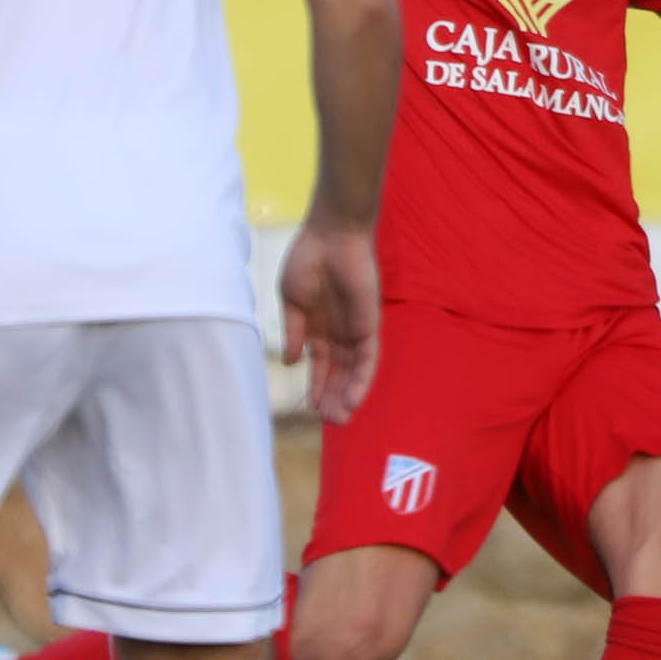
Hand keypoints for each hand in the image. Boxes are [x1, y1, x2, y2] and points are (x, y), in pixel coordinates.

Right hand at [279, 218, 380, 425]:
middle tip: (329, 423)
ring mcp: (356, 329)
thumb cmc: (308, 260)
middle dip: (334, 398)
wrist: (330, 236)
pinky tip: (353, 400)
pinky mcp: (370, 324)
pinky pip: (369, 359)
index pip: (321, 364)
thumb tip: (290, 362)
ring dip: (348, 396)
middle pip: (339, 373)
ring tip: (340, 419)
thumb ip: (294, 332)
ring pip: (354, 371)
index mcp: (318, 326)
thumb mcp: (292, 301)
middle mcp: (339, 332)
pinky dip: (362, 380)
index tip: (311, 408)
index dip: (317, 386)